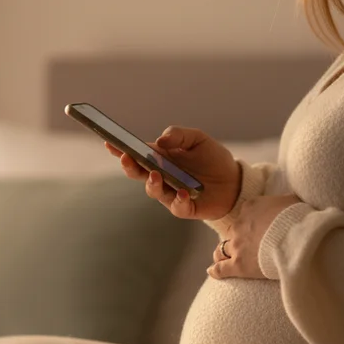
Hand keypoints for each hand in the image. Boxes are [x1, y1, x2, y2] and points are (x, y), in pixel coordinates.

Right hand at [105, 126, 240, 219]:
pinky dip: (178, 201)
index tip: (109, 143)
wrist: (235, 181)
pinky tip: (183, 193)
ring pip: (154, 191)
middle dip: (129, 166)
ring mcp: (170, 193)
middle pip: (138, 173)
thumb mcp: (198, 139)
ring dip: (152, 183)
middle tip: (127, 158)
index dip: (120, 149)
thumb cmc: (212, 158)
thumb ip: (179, 135)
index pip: (136, 154)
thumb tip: (160, 141)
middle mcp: (161, 176)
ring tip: (156, 175)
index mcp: (160, 158)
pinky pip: (176, 207)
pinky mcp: (184, 208)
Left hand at [208, 194, 301, 279]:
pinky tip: (212, 272)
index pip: (244, 213)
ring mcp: (237, 245)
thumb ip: (283, 202)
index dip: (249, 222)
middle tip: (245, 245)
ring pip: (221, 249)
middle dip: (236, 238)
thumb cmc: (299, 219)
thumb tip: (287, 203)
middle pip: (232, 232)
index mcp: (251, 207)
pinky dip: (216, 271)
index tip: (254, 227)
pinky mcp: (238, 265)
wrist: (299, 238)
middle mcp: (240, 225)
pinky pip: (221, 269)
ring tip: (224, 259)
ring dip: (222, 253)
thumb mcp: (292, 202)